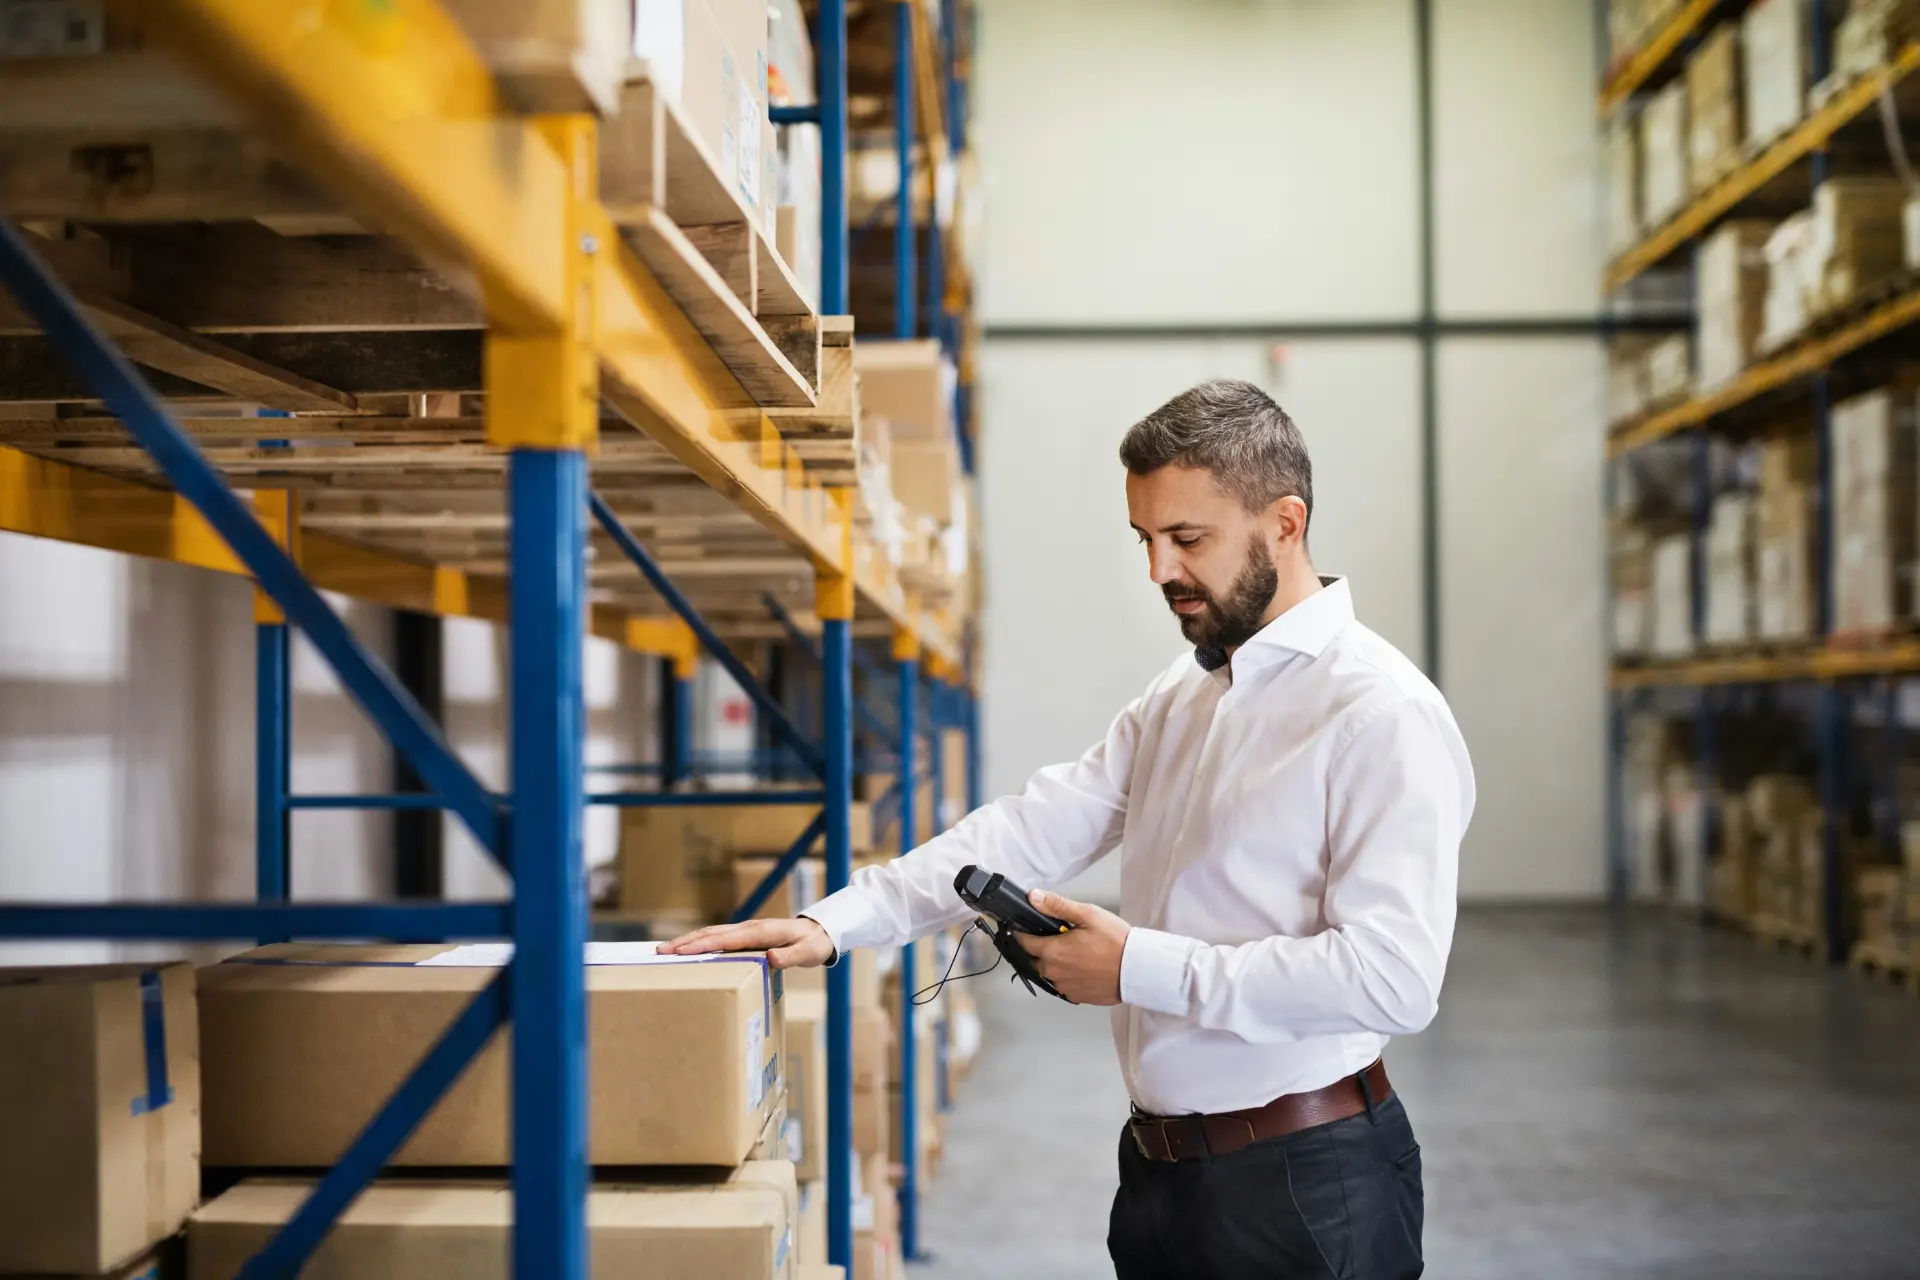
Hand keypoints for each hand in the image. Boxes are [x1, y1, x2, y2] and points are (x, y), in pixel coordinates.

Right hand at [658, 917, 834, 970]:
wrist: (821, 931)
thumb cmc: (814, 944)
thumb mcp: (808, 952)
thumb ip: (791, 956)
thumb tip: (771, 957)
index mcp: (762, 932)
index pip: (727, 939)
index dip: (703, 945)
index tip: (681, 952)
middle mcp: (750, 927)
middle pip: (712, 933)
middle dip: (685, 942)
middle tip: (660, 952)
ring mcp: (746, 929)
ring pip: (711, 933)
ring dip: (688, 941)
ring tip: (664, 950)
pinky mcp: (745, 934)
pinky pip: (717, 937)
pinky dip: (699, 941)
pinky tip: (686, 949)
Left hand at [1015, 889, 1130, 1005]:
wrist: (1138, 970)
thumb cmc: (1115, 942)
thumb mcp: (1087, 915)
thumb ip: (1057, 905)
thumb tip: (1034, 897)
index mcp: (1052, 951)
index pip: (1023, 942)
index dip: (1021, 933)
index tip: (1022, 928)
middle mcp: (1054, 972)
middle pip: (1034, 959)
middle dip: (1039, 948)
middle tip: (1055, 937)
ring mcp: (1065, 987)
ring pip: (1049, 973)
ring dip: (1053, 963)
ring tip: (1073, 952)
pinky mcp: (1077, 997)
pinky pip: (1063, 985)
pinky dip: (1067, 976)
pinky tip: (1081, 966)